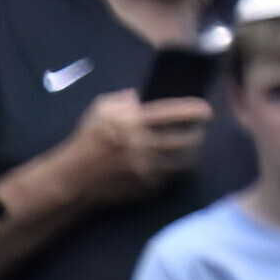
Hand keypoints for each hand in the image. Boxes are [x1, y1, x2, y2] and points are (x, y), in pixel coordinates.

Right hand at [54, 86, 216, 212]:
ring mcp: (146, 169)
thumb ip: (126, 98)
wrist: (73, 178)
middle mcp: (141, 146)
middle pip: (187, 138)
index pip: (174, 113)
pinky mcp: (148, 186)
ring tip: (194, 143)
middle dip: (200, 132)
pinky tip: (179, 159)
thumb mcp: (101, 110)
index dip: (195, 110)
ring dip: (194, 150)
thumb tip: (151, 93)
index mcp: (131, 122)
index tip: (206, 109)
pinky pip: (173, 174)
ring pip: (185, 159)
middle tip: (202, 127)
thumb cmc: (88, 139)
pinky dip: (179, 166)